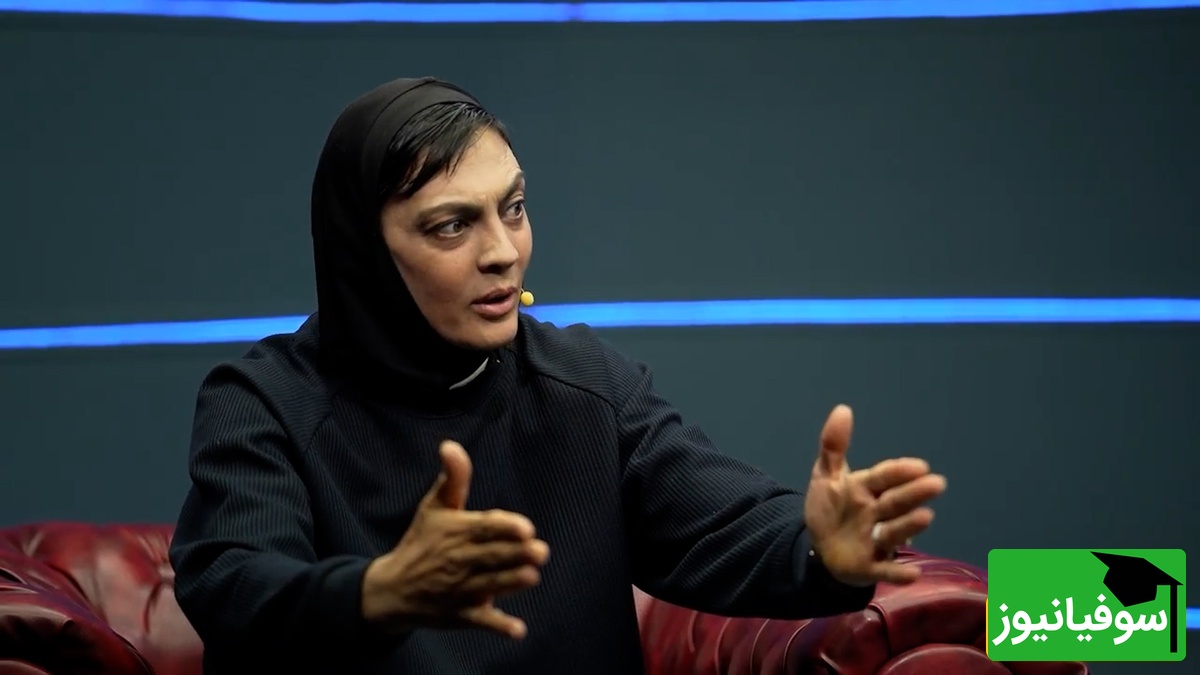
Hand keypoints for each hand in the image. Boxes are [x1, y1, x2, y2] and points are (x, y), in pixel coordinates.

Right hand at [362, 440, 549, 638]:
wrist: (392, 589)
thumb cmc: (420, 541)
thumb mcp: (434, 507)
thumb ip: (452, 477)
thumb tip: (450, 445)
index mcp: (455, 532)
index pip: (483, 528)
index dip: (504, 527)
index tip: (525, 527)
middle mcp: (458, 561)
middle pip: (491, 556)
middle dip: (515, 554)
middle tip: (540, 551)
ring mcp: (459, 590)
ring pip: (488, 586)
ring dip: (509, 583)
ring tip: (531, 577)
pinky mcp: (460, 615)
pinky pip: (480, 622)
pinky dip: (498, 626)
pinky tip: (518, 630)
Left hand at [803, 404, 946, 586]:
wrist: (821, 548)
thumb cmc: (832, 508)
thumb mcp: (826, 476)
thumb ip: (834, 445)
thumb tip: (843, 408)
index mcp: (866, 489)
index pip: (884, 477)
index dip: (899, 471)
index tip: (919, 465)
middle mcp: (876, 513)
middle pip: (895, 502)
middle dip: (914, 493)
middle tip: (937, 483)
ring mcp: (875, 540)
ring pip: (893, 531)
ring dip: (909, 526)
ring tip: (926, 517)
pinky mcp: (869, 565)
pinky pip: (884, 569)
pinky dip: (897, 572)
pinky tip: (913, 574)